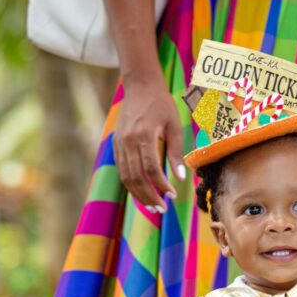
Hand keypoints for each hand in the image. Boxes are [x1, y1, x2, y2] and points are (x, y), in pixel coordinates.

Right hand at [114, 81, 185, 212]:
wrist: (140, 86)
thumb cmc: (161, 104)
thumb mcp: (174, 125)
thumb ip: (177, 151)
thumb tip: (180, 177)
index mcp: (143, 135)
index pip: (150, 168)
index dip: (161, 184)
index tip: (172, 194)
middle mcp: (127, 141)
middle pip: (135, 177)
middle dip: (148, 196)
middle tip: (162, 209)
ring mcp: (119, 143)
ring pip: (125, 176)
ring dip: (138, 194)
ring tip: (153, 207)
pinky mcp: (115, 144)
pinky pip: (121, 169)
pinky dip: (131, 184)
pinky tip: (142, 192)